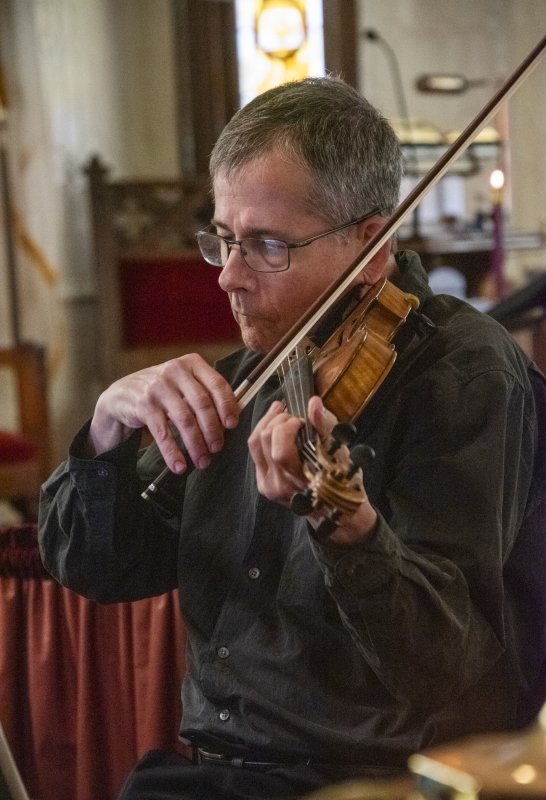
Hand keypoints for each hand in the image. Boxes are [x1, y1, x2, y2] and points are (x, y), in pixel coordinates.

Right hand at [88, 354, 238, 472]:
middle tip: (217, 448)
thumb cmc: (165, 391)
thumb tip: (232, 419)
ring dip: (196, 444)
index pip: (216, 384)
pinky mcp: (143, 405)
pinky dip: (172, 452)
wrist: (123, 393)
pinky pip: (162, 432)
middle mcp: (175, 371)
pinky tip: (179, 465)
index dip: (227, 406)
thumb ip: (207, 394)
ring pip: (184, 419)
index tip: (232, 425)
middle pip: (202, 404)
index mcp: (191, 363)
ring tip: (202, 461)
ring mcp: (157, 387)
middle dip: (213, 430)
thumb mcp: (185, 384)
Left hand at [248, 395, 376, 544]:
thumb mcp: (340, 452)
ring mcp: (268, 486)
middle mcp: (280, 485)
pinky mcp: (263, 485)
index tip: (302, 420)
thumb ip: (325, 426)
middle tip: (293, 416)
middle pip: (264, 440)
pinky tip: (277, 429)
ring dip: (267, 423)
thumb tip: (314, 403)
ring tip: (281, 414)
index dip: (288, 425)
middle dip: (277, 420)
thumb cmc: (343, 481)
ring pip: (255, 444)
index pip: (280, 448)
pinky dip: (264, 436)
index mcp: (300, 479)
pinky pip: (255, 453)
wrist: (337, 513)